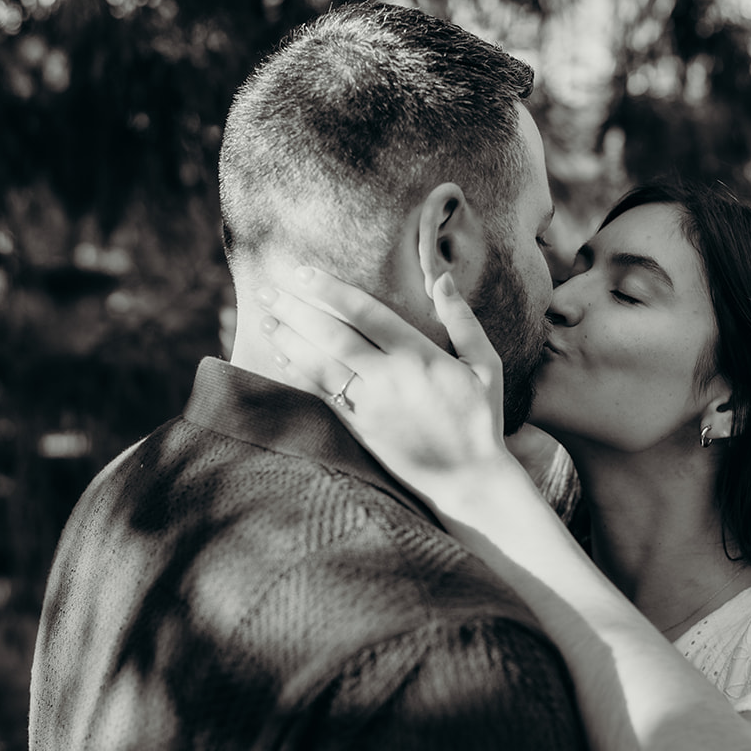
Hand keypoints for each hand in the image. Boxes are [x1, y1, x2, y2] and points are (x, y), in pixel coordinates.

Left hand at [257, 267, 520, 494]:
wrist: (469, 479)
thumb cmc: (480, 418)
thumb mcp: (486, 365)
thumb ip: (462, 320)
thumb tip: (441, 277)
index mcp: (419, 356)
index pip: (365, 312)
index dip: (330, 290)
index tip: (302, 272)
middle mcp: (389, 378)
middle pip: (332, 336)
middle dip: (296, 310)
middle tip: (266, 289)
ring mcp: (371, 406)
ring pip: (320, 366)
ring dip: (289, 341)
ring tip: (263, 319)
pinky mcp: (360, 429)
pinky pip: (323, 396)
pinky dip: (300, 375)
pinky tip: (282, 359)